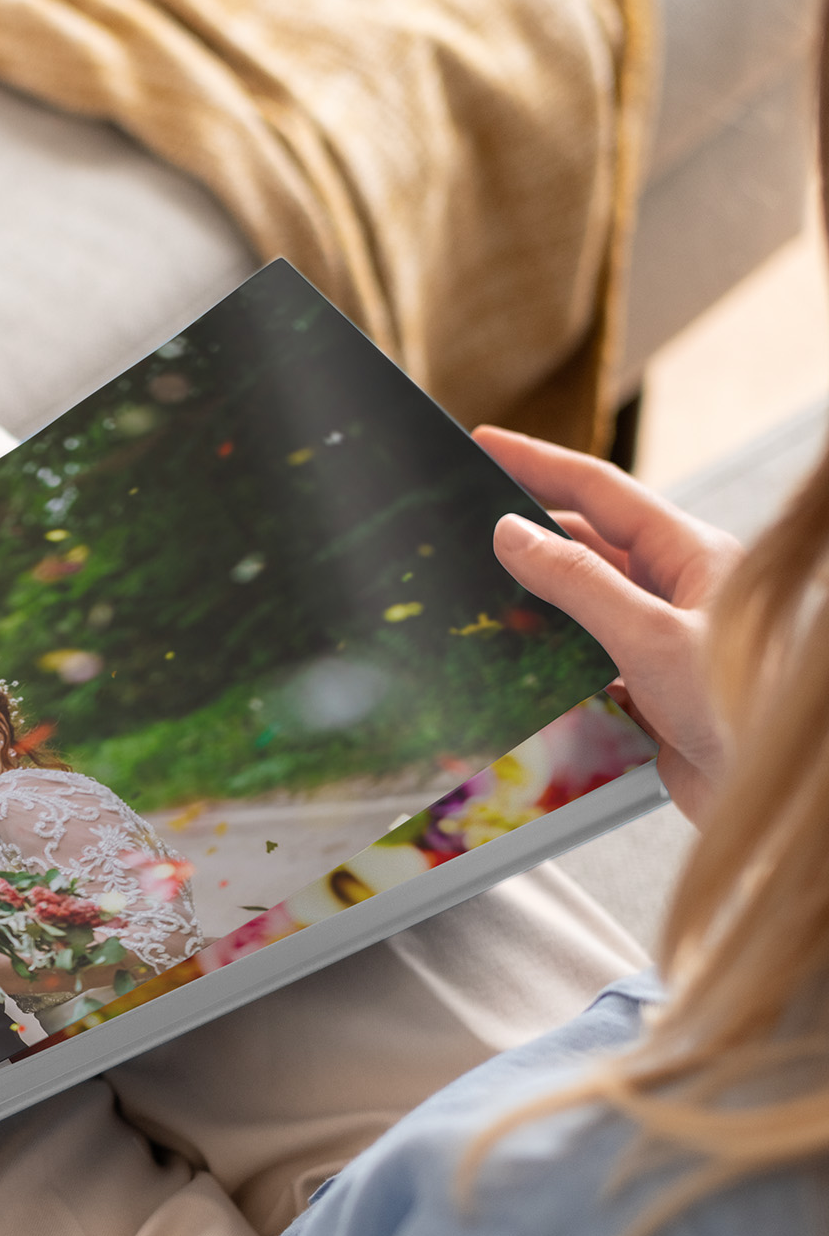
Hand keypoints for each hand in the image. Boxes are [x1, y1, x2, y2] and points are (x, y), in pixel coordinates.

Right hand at [475, 426, 742, 823]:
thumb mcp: (650, 636)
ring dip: (531, 605)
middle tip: (462, 527)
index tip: (485, 445)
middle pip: (586, 546)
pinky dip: (545, 660)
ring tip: (473, 600)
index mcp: (691, 555)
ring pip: (580, 607)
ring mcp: (662, 641)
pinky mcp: (648, 691)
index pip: (601, 491)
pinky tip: (511, 665)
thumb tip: (511, 533)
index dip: (538, 464)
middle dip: (526, 535)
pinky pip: (583, 661)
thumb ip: (577, 582)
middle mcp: (677, 591)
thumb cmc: (740, 707)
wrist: (772, 789)